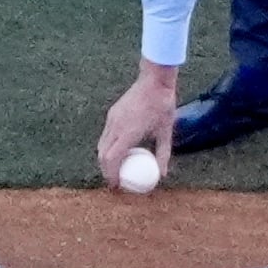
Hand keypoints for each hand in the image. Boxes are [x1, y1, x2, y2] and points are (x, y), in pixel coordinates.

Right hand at [96, 63, 178, 183]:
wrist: (154, 81)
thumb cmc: (163, 106)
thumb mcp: (166, 132)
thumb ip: (163, 154)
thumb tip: (163, 175)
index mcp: (128, 133)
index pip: (112, 159)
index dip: (111, 175)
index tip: (116, 186)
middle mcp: (116, 127)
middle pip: (102, 154)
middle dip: (105, 170)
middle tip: (114, 181)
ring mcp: (112, 119)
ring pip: (101, 145)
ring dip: (105, 159)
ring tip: (114, 169)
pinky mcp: (112, 114)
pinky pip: (105, 135)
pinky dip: (108, 147)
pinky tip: (118, 151)